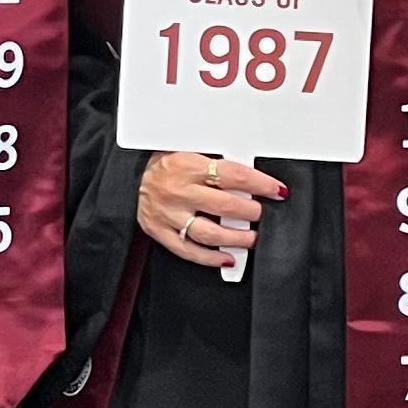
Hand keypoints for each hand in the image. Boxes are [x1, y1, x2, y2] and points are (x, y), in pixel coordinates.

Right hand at [135, 151, 285, 268]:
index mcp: (188, 165)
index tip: (276, 190)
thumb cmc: (164, 162)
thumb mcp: (190, 150)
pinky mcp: (160, 231)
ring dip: (235, 238)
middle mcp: (178, 191)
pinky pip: (188, 250)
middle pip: (224, 205)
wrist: (131, 175)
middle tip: (262, 214)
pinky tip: (227, 258)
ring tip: (251, 238)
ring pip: (208, 232)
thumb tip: (251, 176)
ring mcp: (168, 214)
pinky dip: (210, 258)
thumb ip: (217, 163)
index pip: (233, 175)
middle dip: (251, 212)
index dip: (260, 184)